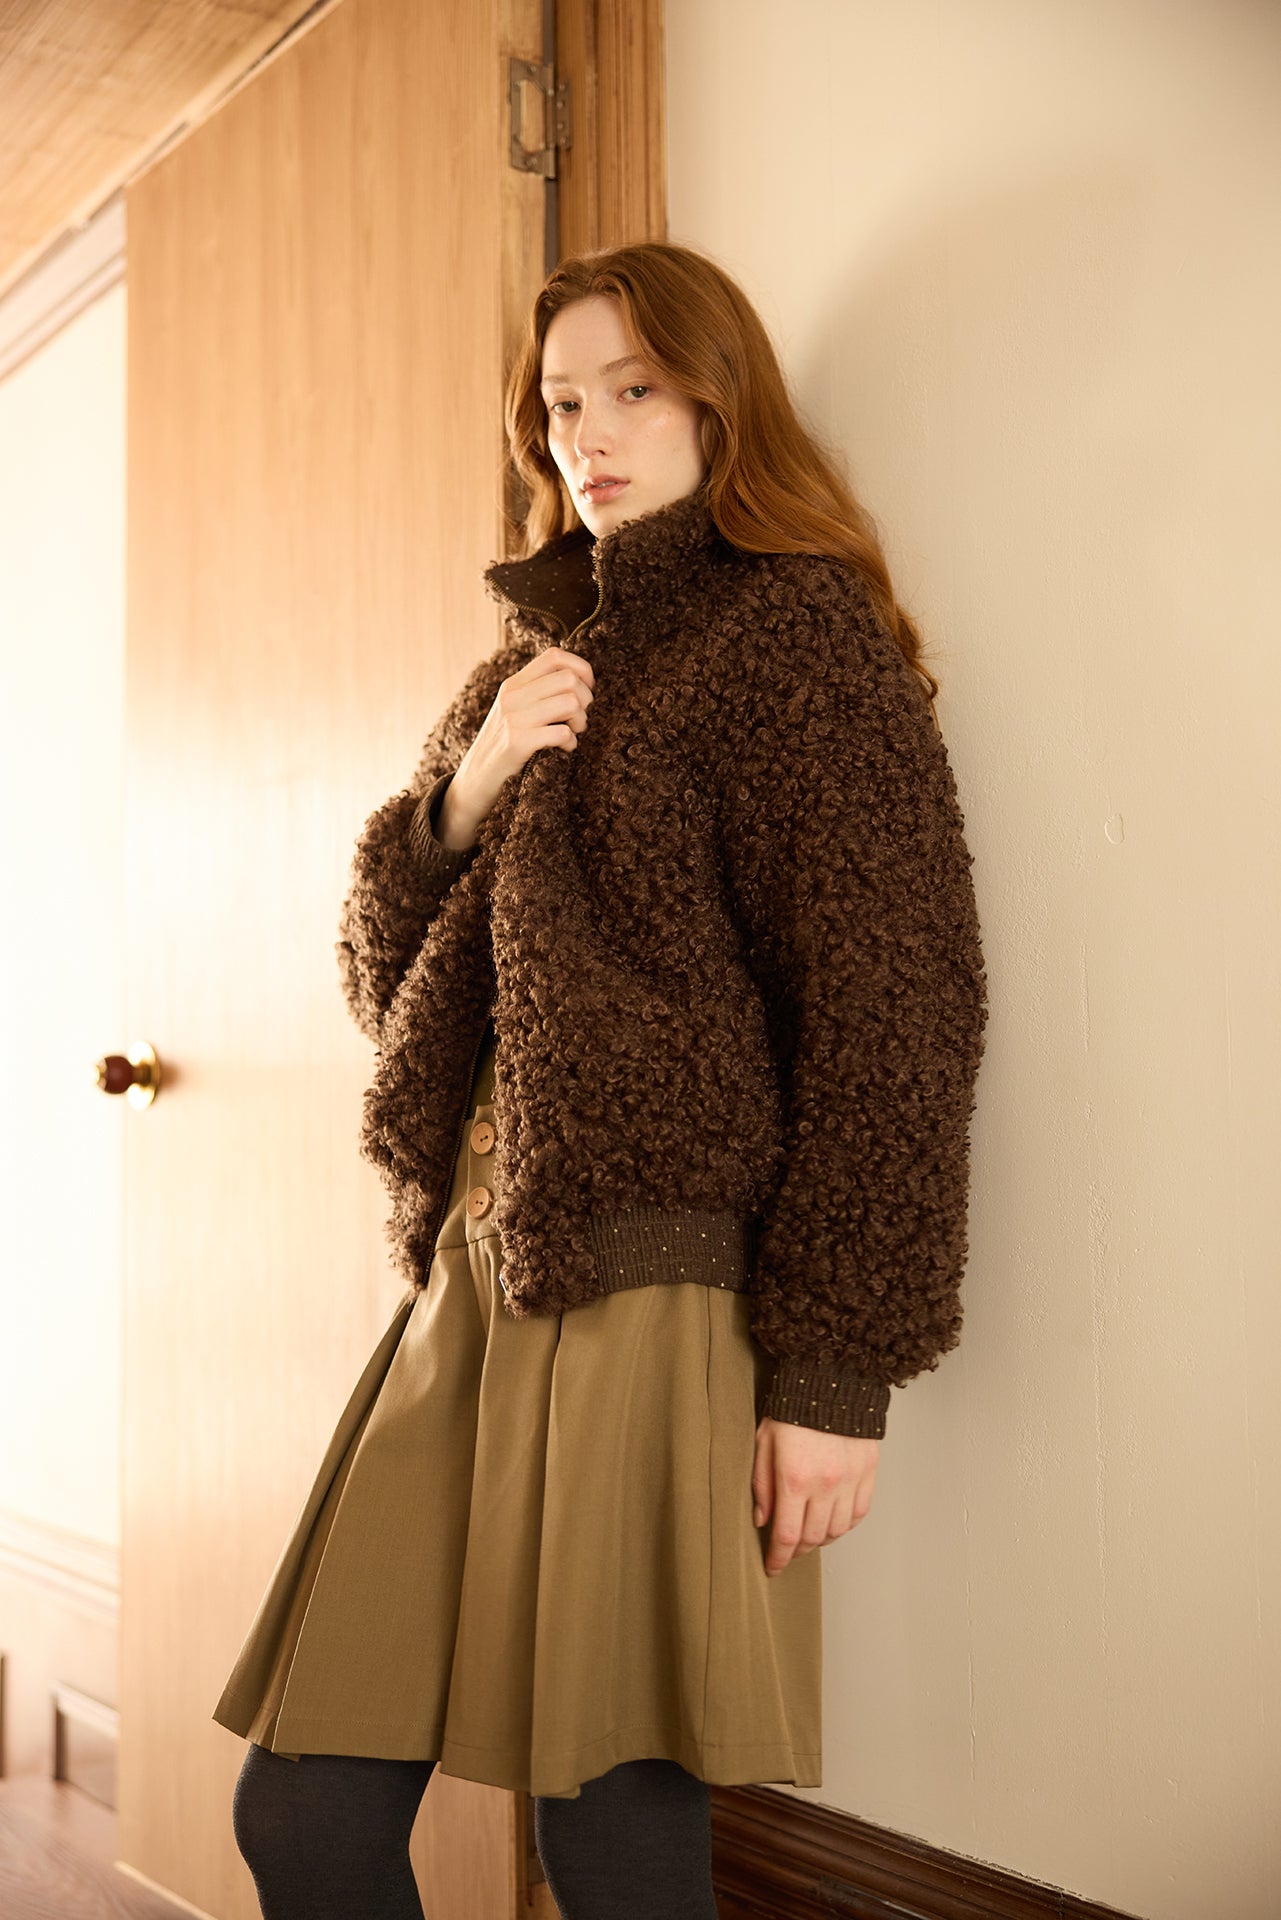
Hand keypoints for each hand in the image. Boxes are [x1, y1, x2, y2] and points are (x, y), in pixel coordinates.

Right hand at [437, 646, 594, 848]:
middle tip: (580, 718)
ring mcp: (514, 719)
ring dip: (581, 721)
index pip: (554, 656)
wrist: (475, 780)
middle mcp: (512, 696)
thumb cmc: (502, 746)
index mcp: (513, 684)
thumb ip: (537, 692)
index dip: (581, 668)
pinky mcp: (517, 743)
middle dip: (586, 699)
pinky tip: (565, 749)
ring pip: (571, 703)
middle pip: (569, 679)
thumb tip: (578, 680)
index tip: (586, 689)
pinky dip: (571, 742)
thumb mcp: (513, 710)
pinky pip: (562, 732)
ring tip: (573, 733)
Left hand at [752, 1417, 878, 1575]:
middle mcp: (825, 1485)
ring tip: (809, 1533)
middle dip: (796, 1550)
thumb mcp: (764, 1443)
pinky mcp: (867, 1472)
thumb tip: (762, 1520)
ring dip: (821, 1539)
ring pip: (837, 1530)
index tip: (772, 1567)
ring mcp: (850, 1480)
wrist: (831, 1380)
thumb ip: (762, 1485)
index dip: (778, 1558)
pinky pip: (858, 1513)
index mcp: (794, 1478)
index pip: (787, 1535)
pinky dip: (845, 1524)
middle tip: (787, 1549)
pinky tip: (832, 1519)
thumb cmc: (793, 1409)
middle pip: (812, 1537)